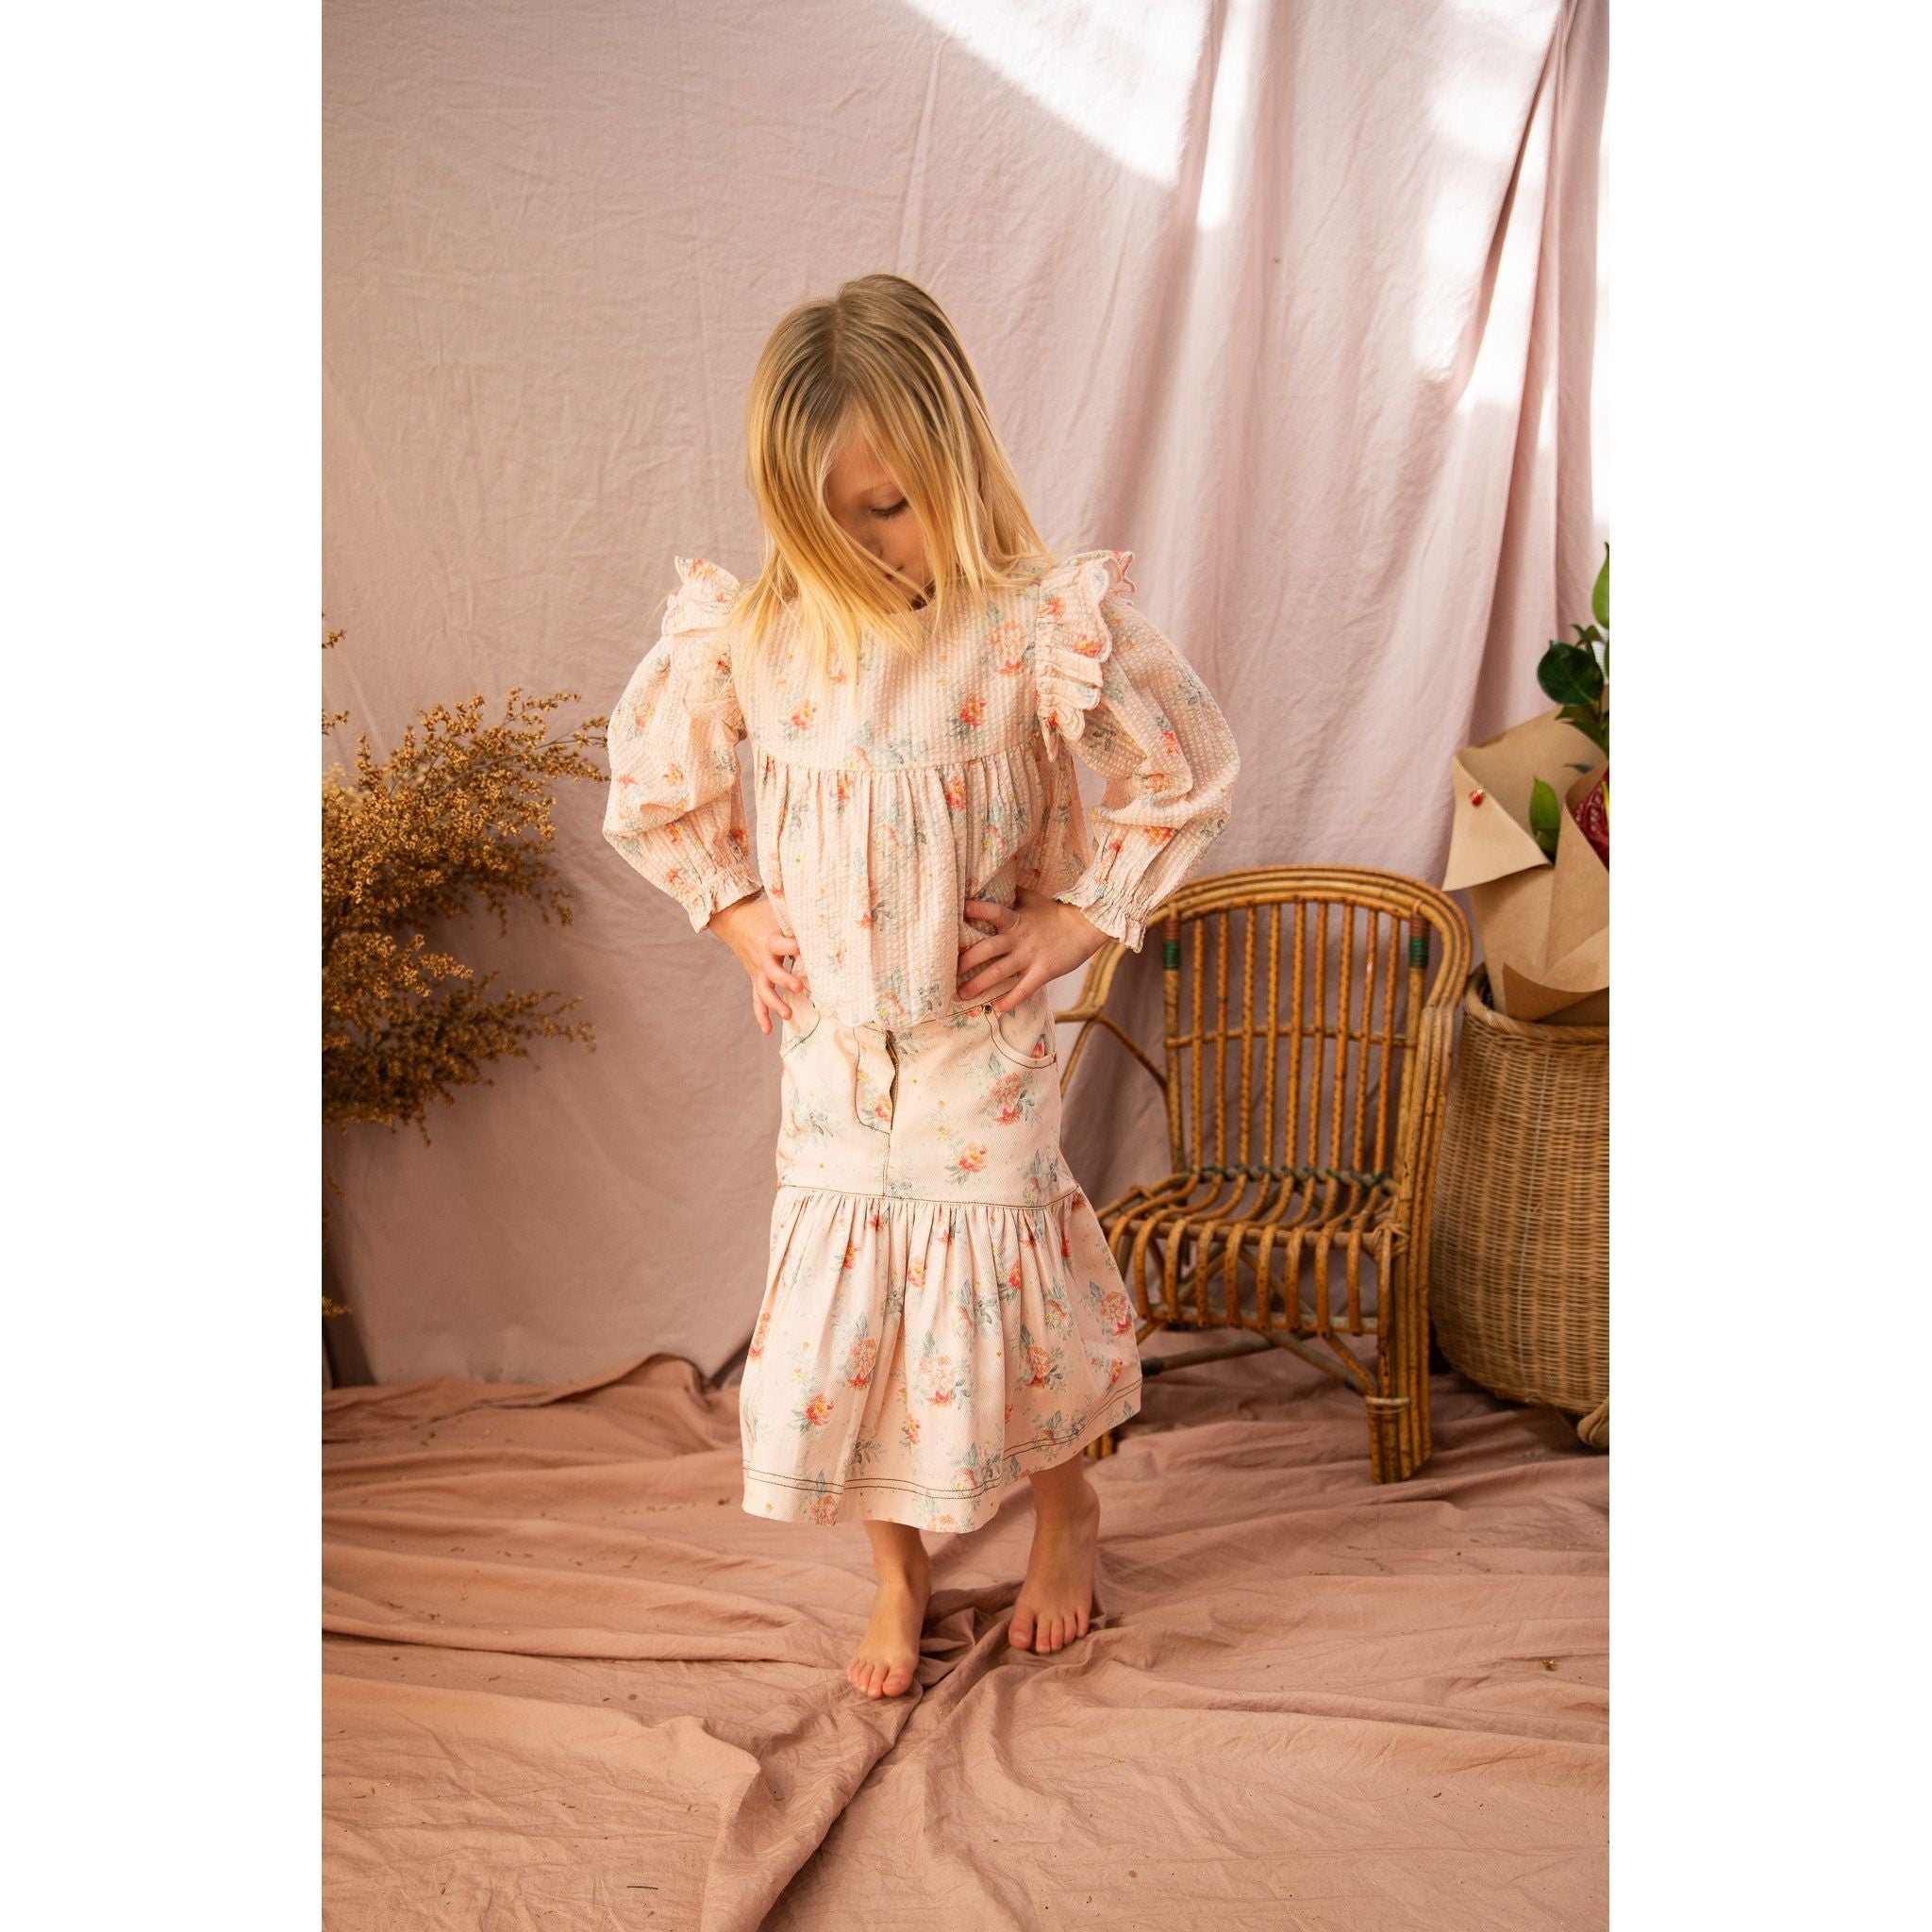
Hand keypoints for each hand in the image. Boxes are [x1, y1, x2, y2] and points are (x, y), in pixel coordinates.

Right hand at [706, 893, 807, 1035]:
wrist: (733, 920)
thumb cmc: (764, 913)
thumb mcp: (779, 907)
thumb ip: (800, 913)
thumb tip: (830, 906)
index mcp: (770, 938)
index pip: (783, 944)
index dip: (793, 947)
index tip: (804, 950)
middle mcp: (763, 957)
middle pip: (772, 972)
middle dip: (785, 980)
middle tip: (800, 986)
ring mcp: (758, 971)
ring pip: (764, 990)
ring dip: (775, 1003)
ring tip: (789, 1014)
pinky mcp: (755, 979)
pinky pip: (757, 999)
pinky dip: (761, 1015)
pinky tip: (768, 1031)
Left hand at [957, 886, 1107, 1011]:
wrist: (1086, 927)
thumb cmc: (1056, 912)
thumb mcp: (1033, 898)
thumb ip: (1012, 892)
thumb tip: (992, 879)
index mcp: (1016, 919)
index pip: (993, 911)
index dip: (976, 910)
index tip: (958, 913)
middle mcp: (1019, 938)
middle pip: (986, 949)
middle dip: (965, 961)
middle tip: (948, 972)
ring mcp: (1030, 957)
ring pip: (999, 973)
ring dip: (978, 985)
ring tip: (961, 994)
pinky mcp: (1043, 972)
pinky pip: (1023, 990)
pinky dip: (1009, 1001)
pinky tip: (996, 1009)